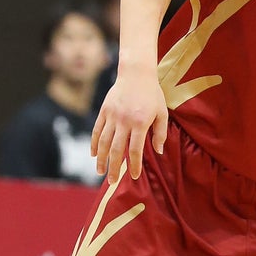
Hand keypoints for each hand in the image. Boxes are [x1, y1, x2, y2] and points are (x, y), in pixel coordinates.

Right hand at [91, 66, 168, 183]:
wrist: (136, 73)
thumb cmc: (153, 94)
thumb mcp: (162, 112)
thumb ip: (160, 133)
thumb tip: (158, 151)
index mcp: (140, 123)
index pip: (135, 150)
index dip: (133, 165)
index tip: (133, 176)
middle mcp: (124, 121)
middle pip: (116, 149)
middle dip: (114, 168)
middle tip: (112, 181)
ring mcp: (112, 116)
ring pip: (103, 142)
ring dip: (100, 159)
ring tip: (100, 172)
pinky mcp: (104, 111)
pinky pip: (97, 130)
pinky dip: (94, 144)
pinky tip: (93, 154)